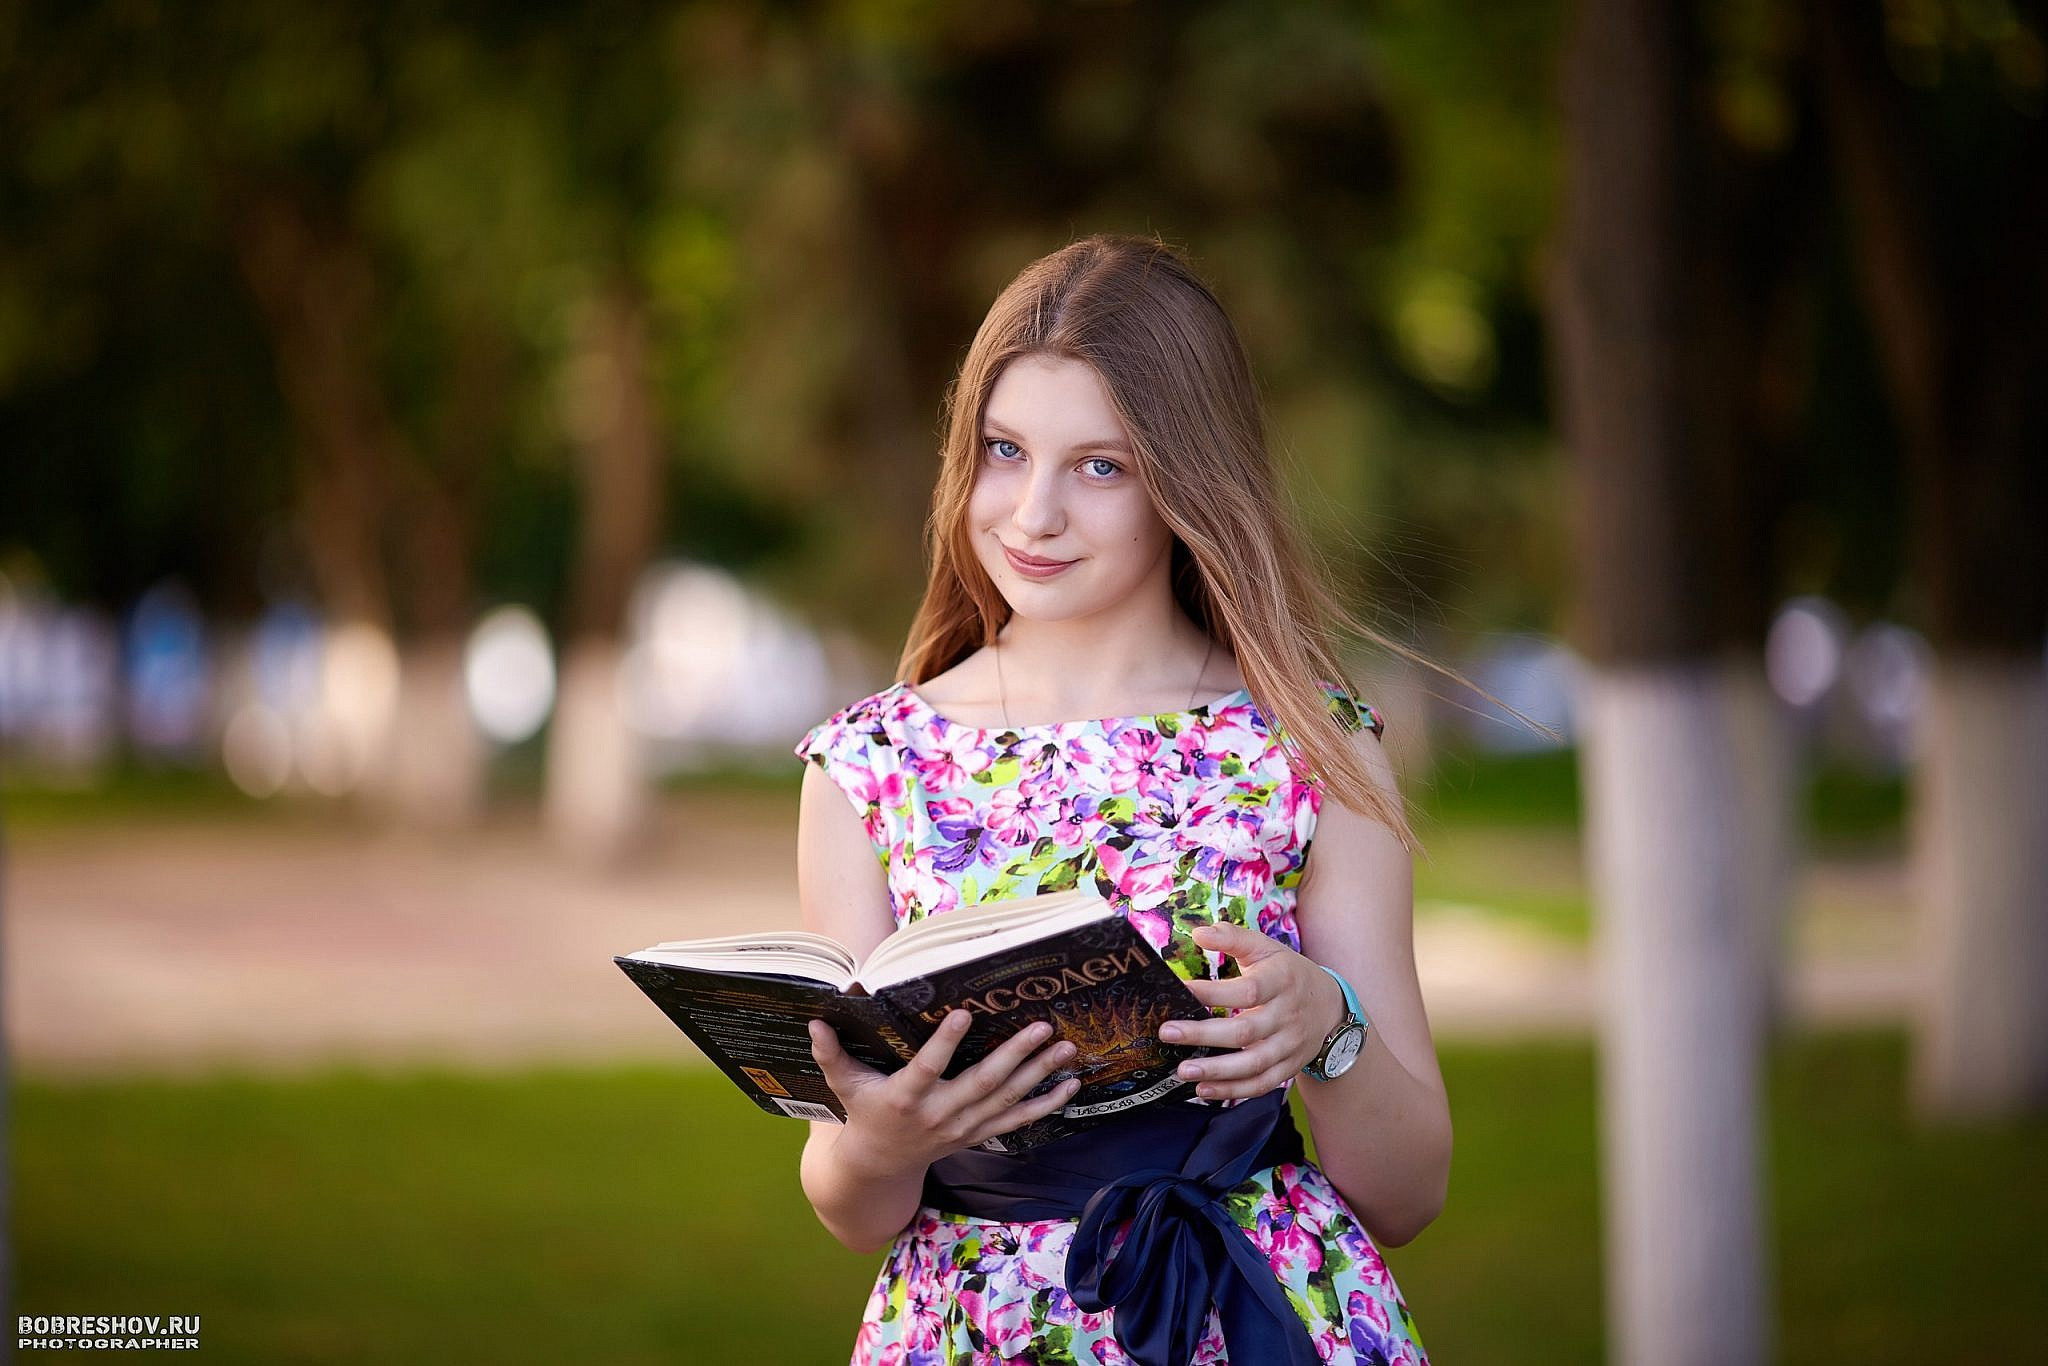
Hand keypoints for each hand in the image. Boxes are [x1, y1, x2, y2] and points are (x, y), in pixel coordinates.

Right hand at [807, 1010, 1080, 1176]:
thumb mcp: (844, 1084)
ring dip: (1040, 1074)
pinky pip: (1018, 1120)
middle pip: (983, 1083)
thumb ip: (830, 1053)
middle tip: (1043, 1027)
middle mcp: (939, 1114)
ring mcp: (964, 1127)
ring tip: (1066, 1048)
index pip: (928, 1068)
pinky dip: (1047, 1104)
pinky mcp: (979, 1133)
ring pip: (1007, 1100)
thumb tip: (814, 1021)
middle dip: (1016, 1055)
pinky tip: (1071, 1085)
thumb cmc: (863, 1112)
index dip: (946, 1043)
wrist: (880, 1164)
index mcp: (906, 1097)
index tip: (964, 1014)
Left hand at [1157, 921, 1346, 1100]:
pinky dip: (1233, 1090)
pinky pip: (1261, 1083)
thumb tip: (1198, 932)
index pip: (1247, 991)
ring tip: (1183, 1069)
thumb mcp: (1266, 948)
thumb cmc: (1287, 973)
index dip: (1213, 992)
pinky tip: (1203, 1089)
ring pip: (1253, 1064)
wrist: (1330, 1006)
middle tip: (1167, 1032)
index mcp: (1281, 980)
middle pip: (1245, 1031)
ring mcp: (1289, 1045)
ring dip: (1216, 1070)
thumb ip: (1232, 937)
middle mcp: (1288, 1015)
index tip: (1180, 991)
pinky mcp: (1289, 1067)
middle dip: (1203, 1034)